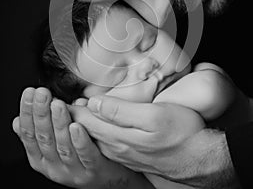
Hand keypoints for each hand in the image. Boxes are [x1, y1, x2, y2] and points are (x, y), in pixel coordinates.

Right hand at [13, 88, 150, 188]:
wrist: (108, 174)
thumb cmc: (81, 151)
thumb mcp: (57, 140)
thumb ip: (43, 129)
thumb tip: (21, 116)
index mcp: (42, 158)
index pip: (30, 134)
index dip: (28, 112)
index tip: (30, 92)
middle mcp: (54, 166)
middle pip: (44, 139)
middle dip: (41, 113)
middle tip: (43, 93)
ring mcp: (73, 171)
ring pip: (63, 146)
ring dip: (59, 123)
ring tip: (57, 104)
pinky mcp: (93, 171)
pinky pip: (86, 156)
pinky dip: (80, 141)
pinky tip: (77, 125)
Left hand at [69, 97, 238, 187]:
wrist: (200, 159)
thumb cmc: (181, 133)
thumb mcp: (154, 116)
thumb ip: (122, 111)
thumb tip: (95, 103)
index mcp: (120, 136)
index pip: (87, 121)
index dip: (72, 109)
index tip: (58, 100)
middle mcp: (119, 147)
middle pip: (89, 131)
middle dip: (73, 118)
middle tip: (59, 105)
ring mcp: (125, 154)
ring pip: (96, 138)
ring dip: (83, 126)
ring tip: (73, 114)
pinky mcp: (133, 156)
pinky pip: (107, 144)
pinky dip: (96, 134)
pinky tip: (97, 129)